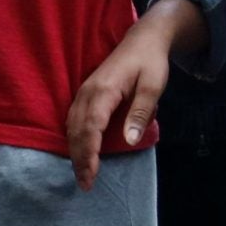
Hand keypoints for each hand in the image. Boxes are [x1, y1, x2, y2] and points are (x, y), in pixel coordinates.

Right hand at [66, 24, 171, 190]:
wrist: (142, 40)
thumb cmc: (150, 63)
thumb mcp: (153, 87)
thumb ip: (140, 113)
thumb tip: (129, 140)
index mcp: (104, 91)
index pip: (91, 128)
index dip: (89, 154)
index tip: (91, 176)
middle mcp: (88, 92)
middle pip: (77, 131)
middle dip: (79, 159)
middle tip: (85, 184)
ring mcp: (84, 92)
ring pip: (72, 126)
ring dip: (75, 151)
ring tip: (82, 173)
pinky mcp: (86, 93)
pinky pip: (73, 119)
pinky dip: (74, 138)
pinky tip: (79, 150)